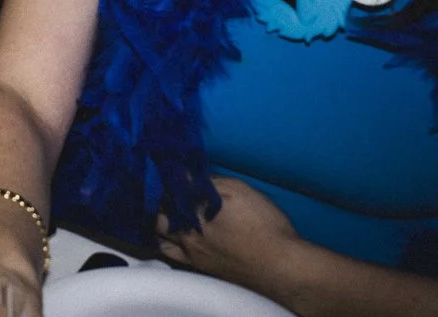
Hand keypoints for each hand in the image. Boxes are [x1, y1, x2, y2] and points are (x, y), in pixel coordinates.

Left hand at [157, 176, 308, 296]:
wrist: (284, 268)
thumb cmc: (264, 225)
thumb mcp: (238, 191)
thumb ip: (206, 182)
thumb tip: (184, 173)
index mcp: (190, 215)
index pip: (162, 194)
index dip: (159, 180)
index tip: (158, 168)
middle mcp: (185, 238)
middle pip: (156, 219)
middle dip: (154, 203)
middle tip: (158, 190)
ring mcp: (193, 257)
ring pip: (160, 240)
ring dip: (158, 226)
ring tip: (163, 213)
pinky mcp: (203, 270)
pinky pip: (174, 256)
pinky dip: (168, 243)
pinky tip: (174, 236)